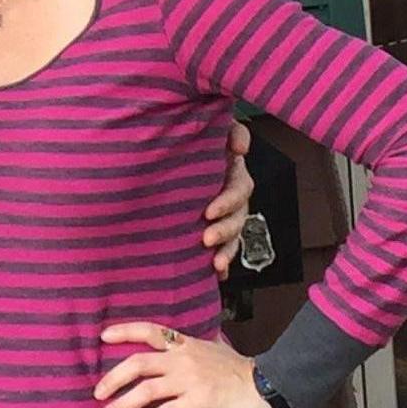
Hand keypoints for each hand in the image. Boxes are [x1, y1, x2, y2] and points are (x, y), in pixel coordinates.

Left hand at [94, 321, 276, 407]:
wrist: (267, 384)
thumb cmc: (242, 368)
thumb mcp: (218, 346)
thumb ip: (203, 341)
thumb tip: (201, 335)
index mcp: (186, 344)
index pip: (149, 331)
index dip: (124, 331)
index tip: (102, 337)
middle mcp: (183, 359)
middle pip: (138, 363)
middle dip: (113, 378)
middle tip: (97, 392)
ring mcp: (190, 380)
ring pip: (147, 389)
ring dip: (123, 402)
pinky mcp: (199, 402)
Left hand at [202, 120, 253, 278]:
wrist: (165, 160)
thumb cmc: (187, 142)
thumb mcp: (205, 132)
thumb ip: (228, 132)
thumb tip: (241, 147)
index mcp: (230, 171)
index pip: (239, 185)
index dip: (229, 199)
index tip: (209, 213)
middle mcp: (232, 194)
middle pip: (238, 214)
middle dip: (225, 227)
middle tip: (206, 236)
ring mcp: (226, 213)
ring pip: (235, 233)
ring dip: (227, 249)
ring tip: (214, 262)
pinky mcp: (216, 229)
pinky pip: (226, 249)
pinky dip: (224, 262)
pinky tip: (219, 274)